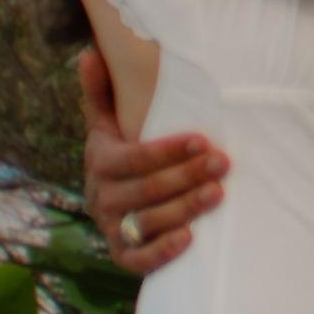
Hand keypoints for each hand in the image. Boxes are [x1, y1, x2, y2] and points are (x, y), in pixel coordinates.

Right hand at [72, 34, 226, 275]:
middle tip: (223, 164)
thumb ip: (102, 91)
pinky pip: (139, 260)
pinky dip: (163, 251)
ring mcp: (112, 229)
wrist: (107, 203)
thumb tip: (89, 52)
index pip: (133, 158)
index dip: (167, 151)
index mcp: (101, 162)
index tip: (202, 140)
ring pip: (147, 222)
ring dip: (184, 209)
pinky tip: (192, 239)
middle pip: (145, 190)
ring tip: (218, 194)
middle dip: (186, 176)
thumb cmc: (119, 154)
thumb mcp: (107, 124)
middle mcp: (102, 197)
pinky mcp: (123, 256)